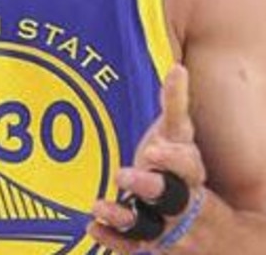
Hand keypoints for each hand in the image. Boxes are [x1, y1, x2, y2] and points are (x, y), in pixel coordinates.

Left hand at [87, 64, 206, 252]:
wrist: (212, 234)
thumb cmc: (184, 175)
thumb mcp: (183, 143)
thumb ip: (175, 108)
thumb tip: (176, 68)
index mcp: (192, 177)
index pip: (189, 169)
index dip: (173, 160)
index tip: (153, 149)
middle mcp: (183, 204)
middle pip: (172, 198)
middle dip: (150, 186)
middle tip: (125, 174)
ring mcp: (168, 228)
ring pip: (150, 228)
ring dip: (125, 217)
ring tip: (99, 205)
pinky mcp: (150, 246)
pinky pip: (132, 248)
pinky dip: (112, 239)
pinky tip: (91, 227)